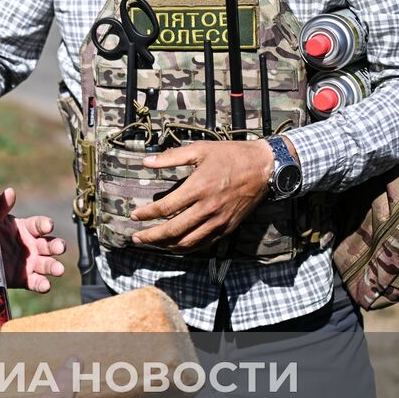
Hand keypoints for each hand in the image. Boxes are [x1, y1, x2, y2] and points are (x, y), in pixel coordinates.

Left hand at [0, 187, 65, 293]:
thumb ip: (0, 206)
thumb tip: (10, 191)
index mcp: (27, 228)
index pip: (39, 225)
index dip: (45, 224)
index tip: (48, 225)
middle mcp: (33, 245)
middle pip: (49, 245)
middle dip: (56, 246)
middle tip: (59, 247)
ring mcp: (31, 263)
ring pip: (47, 264)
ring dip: (54, 266)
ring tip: (58, 269)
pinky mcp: (26, 279)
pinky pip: (36, 282)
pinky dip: (42, 284)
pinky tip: (45, 285)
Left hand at [128, 139, 274, 249]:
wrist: (263, 168)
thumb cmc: (230, 155)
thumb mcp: (199, 150)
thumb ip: (171, 157)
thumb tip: (145, 161)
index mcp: (198, 188)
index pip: (166, 208)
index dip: (147, 214)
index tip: (134, 215)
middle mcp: (207, 208)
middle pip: (173, 230)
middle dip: (151, 236)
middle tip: (136, 238)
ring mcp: (218, 221)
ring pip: (188, 242)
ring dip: (166, 245)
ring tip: (152, 244)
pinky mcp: (227, 228)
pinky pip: (203, 243)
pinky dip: (186, 247)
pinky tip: (175, 245)